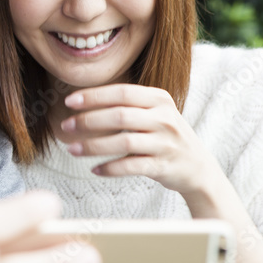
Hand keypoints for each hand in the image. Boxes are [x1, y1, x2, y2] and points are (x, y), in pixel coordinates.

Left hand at [61, 84, 221, 194]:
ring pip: (123, 142)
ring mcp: (166, 143)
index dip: (94, 96)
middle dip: (88, 121)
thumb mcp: (153, 112)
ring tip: (72, 149)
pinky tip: (94, 170)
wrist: (197, 167)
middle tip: (65, 126)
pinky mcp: (164, 166)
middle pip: (119, 116)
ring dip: (93, 146)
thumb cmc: (164, 136)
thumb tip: (82, 102)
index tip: (69, 102)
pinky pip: (131, 166)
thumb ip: (126, 105)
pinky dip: (110, 168)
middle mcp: (165, 119)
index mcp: (159, 99)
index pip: (121, 92)